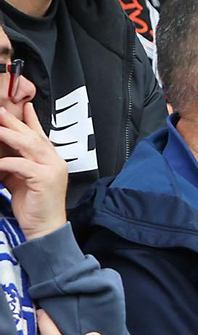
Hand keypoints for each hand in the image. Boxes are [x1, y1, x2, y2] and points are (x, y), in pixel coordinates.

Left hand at [0, 104, 69, 238]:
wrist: (45, 228)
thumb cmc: (33, 205)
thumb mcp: (19, 178)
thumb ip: (12, 161)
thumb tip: (0, 149)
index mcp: (50, 160)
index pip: (39, 135)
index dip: (29, 119)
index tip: (21, 106)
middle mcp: (55, 162)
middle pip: (32, 136)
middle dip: (14, 123)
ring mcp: (52, 170)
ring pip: (29, 146)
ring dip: (9, 135)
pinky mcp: (46, 180)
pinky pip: (23, 165)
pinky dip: (8, 162)